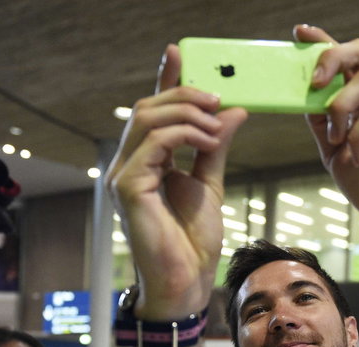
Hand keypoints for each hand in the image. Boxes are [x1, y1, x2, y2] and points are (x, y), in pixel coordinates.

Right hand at [105, 44, 247, 318]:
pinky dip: (185, 134)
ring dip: (188, 113)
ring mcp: (123, 175)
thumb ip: (216, 146)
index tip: (178, 53)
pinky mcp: (126, 187)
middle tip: (218, 98)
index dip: (164, 81)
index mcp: (144, 162)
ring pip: (147, 119)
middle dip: (184, 94)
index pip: (151, 112)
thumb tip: (235, 110)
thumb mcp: (210, 182)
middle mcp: (128, 165)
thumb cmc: (192, 241)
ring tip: (217, 123)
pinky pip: (154, 143)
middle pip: (148, 108)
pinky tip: (209, 141)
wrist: (186, 281)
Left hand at [295, 24, 358, 236]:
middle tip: (313, 83)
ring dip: (340, 110)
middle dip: (330, 59)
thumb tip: (302, 94)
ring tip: (337, 142)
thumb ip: (321, 121)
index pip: (346, 58)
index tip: (299, 32)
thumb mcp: (333, 148)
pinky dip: (358, 135)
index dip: (323, 41)